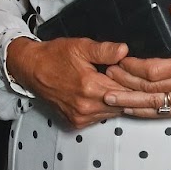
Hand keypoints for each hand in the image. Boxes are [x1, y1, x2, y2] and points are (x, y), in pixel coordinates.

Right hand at [6, 35, 129, 128]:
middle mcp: (86, 106)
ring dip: (118, 101)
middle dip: (129, 92)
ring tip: (114, 85)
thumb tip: (124, 51)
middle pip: (122, 104)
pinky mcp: (76, 122)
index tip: (139, 75)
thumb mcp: (81, 47)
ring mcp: (81, 116)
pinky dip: (105, 107)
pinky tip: (102, 95)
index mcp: (90, 87)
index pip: (127, 91)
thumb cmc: (54, 56)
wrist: (31, 69)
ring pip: (113, 112)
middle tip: (130, 80)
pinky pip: (101, 117)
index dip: (135, 82)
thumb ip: (104, 50)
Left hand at [101, 2, 170, 118]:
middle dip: (125, 82)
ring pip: (154, 103)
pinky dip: (145, 112)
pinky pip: (165, 112)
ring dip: (130, 100)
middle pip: (150, 88)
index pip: (156, 70)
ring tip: (108, 96)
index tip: (120, 58)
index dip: (134, 66)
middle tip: (106, 74)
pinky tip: (129, 108)